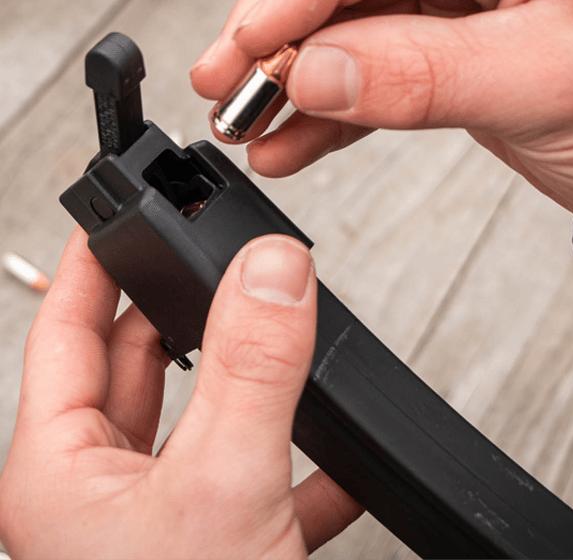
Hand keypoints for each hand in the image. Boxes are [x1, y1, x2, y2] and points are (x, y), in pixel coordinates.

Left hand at [0, 230, 360, 558]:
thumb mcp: (226, 485)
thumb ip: (254, 368)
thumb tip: (271, 269)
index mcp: (63, 473)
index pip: (65, 329)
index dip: (92, 262)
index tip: (117, 215)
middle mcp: (101, 493)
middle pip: (136, 366)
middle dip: (184, 313)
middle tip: (220, 268)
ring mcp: (160, 521)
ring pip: (200, 419)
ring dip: (250, 384)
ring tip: (281, 340)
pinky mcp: (216, 546)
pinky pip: (254, 477)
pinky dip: (300, 459)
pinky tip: (339, 453)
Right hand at [191, 0, 572, 239]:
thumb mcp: (544, 85)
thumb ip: (422, 75)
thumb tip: (317, 70)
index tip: (246, 42)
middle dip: (284, 43)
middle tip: (227, 87)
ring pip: (353, 32)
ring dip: (297, 86)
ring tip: (249, 126)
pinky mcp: (448, 49)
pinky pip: (374, 75)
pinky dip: (332, 115)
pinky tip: (293, 141)